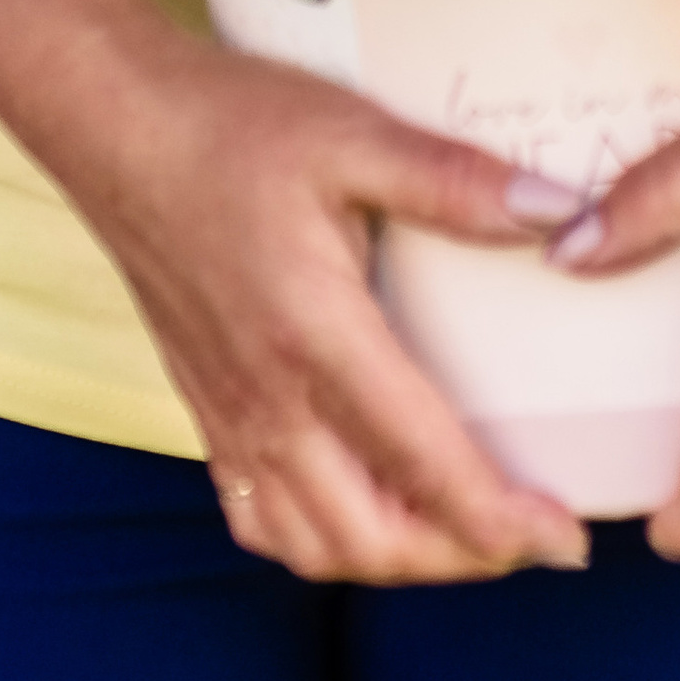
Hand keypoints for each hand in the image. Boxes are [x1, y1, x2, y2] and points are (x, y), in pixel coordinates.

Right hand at [51, 23, 594, 587]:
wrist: (115, 124)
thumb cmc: (231, 123)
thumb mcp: (353, 133)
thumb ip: (455, 181)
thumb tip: (558, 209)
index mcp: (315, 335)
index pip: (423, 465)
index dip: (501, 520)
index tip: (564, 537)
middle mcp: (269, 397)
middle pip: (372, 537)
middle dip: (461, 557)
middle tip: (527, 532)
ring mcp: (229, 412)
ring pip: (313, 544)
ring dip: (392, 556)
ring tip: (456, 528)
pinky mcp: (204, 407)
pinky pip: (259, 517)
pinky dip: (317, 539)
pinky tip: (356, 504)